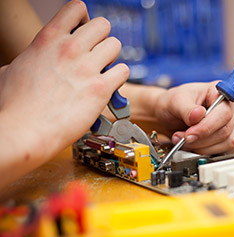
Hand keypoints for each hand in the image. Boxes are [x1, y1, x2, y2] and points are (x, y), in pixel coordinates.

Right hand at [0, 0, 128, 184]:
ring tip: (102, 71)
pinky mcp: (100, 89)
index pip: (76, 8)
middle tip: (95, 55)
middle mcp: (69, 49)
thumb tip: (33, 61)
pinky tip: (109, 86)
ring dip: (112, 58)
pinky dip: (119, 78)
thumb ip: (32, 58)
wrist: (24, 131)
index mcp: (48, 39)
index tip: (83, 32)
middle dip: (102, 39)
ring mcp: (86, 68)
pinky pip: (123, 71)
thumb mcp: (12, 69)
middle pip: (103, 25)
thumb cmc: (15, 106)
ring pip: (116, 45)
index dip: (84, 19)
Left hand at [154, 81, 233, 154]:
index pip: (224, 114)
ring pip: (227, 144)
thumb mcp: (176, 101)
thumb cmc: (175, 103)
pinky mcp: (228, 139)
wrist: (170, 114)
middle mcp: (230, 108)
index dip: (206, 127)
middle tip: (181, 139)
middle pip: (225, 131)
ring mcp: (231, 125)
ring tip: (184, 142)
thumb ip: (187, 108)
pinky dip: (209, 152)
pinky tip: (196, 147)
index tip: (188, 135)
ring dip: (202, 148)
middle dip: (201, 140)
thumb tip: (199, 114)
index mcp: (219, 93)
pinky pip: (227, 151)